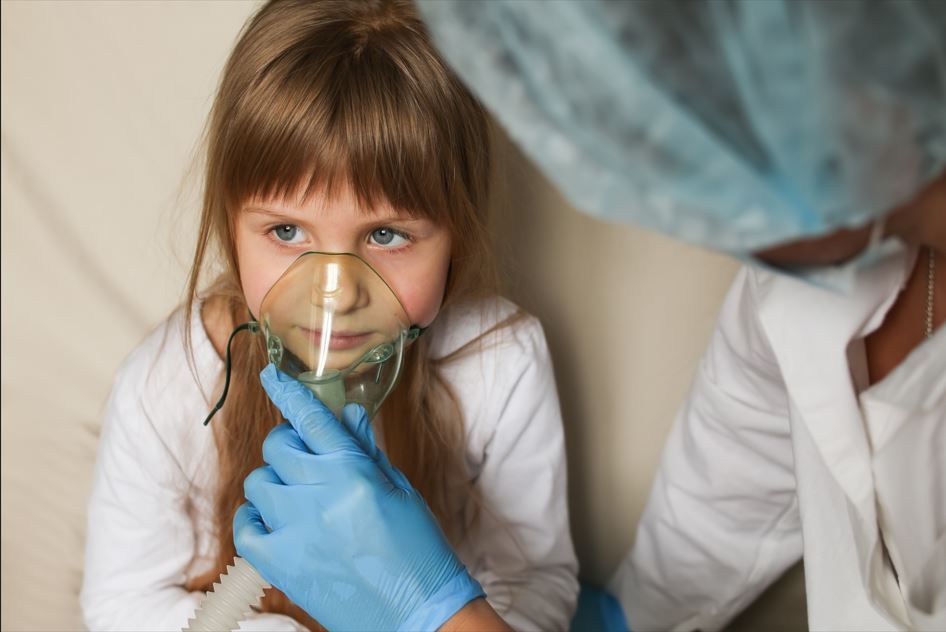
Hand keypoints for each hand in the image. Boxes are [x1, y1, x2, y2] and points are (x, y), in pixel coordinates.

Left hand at [234, 365, 483, 631]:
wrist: (417, 613)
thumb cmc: (417, 549)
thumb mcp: (400, 490)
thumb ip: (367, 450)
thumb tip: (347, 414)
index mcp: (353, 471)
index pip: (310, 417)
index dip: (287, 390)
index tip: (270, 374)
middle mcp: (318, 495)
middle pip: (278, 446)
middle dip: (291, 444)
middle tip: (309, 460)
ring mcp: (295, 530)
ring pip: (258, 482)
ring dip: (275, 481)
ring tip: (299, 497)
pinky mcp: (280, 564)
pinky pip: (245, 526)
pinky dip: (255, 517)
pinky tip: (276, 520)